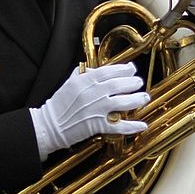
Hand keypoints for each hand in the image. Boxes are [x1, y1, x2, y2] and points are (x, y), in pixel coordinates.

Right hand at [31, 63, 148, 159]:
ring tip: (144, 97)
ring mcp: (96, 109)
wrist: (50, 125)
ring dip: (136, 99)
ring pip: (122, 102)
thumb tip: (93, 68)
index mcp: (85, 80)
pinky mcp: (97, 125)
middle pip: (118, 85)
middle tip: (139, 82)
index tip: (131, 69)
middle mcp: (92, 93)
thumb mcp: (69, 83)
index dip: (123, 69)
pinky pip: (119, 126)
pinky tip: (142, 125)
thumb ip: (82, 73)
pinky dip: (132, 126)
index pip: (109, 71)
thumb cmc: (58, 104)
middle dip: (132, 82)